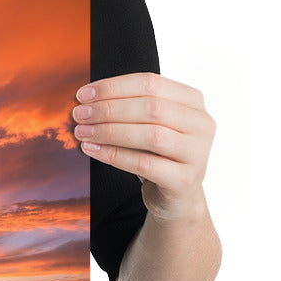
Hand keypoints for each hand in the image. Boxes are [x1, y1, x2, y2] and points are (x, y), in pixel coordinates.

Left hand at [72, 72, 215, 222]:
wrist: (176, 197)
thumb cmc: (157, 154)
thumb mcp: (146, 125)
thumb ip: (126, 107)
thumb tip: (85, 99)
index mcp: (192, 102)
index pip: (150, 83)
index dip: (113, 87)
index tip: (82, 94)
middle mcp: (201, 124)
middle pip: (151, 107)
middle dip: (108, 109)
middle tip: (79, 114)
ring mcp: (197, 153)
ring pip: (150, 135)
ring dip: (110, 131)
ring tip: (82, 132)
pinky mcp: (185, 180)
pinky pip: (144, 163)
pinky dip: (114, 155)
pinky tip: (93, 149)